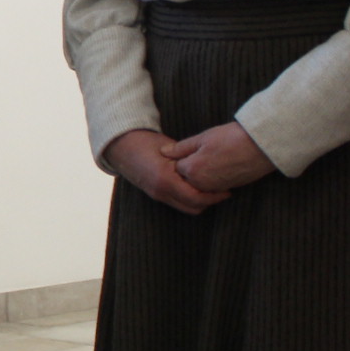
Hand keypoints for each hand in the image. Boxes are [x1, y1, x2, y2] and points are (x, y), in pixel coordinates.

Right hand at [105, 129, 227, 215]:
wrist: (122, 147)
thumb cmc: (146, 142)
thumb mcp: (169, 148)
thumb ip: (187, 159)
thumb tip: (209, 165)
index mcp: (165, 180)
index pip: (196, 197)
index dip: (214, 196)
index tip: (228, 189)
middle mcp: (161, 192)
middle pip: (193, 207)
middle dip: (210, 201)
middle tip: (224, 190)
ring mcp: (157, 196)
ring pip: (186, 208)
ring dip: (200, 201)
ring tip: (212, 189)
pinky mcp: (156, 195)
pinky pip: (178, 203)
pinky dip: (190, 199)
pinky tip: (198, 187)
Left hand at [166, 122, 274, 192]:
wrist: (261, 146)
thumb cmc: (231, 138)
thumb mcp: (203, 138)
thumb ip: (181, 148)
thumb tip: (163, 152)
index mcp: (192, 170)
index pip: (176, 167)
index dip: (182, 156)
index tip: (194, 147)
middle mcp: (201, 183)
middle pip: (187, 178)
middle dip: (190, 167)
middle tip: (206, 151)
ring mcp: (215, 188)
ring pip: (200, 183)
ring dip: (203, 173)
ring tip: (215, 156)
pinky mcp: (228, 188)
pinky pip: (214, 186)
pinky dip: (214, 177)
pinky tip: (223, 163)